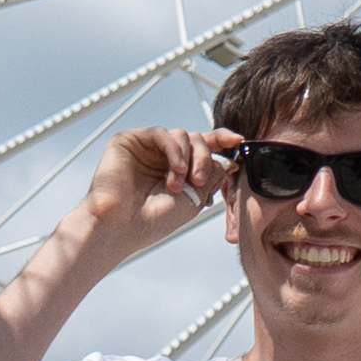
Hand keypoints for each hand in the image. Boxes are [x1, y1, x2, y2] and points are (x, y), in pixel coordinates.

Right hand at [77, 123, 232, 259]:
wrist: (121, 227)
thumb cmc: (153, 220)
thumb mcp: (194, 198)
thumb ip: (213, 174)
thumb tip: (230, 157)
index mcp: (179, 170)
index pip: (204, 149)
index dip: (222, 141)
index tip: (239, 140)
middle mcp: (163, 157)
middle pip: (197, 139)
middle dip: (205, 158)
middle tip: (199, 180)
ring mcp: (147, 148)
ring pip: (182, 134)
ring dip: (188, 158)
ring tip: (178, 184)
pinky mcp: (129, 140)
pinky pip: (162, 133)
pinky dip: (174, 149)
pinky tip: (175, 169)